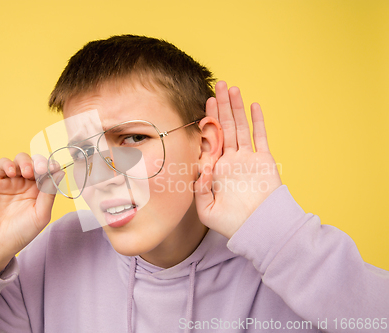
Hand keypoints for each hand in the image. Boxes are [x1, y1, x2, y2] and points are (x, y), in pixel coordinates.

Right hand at [0, 153, 57, 274]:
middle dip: (40, 162)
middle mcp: (26, 184)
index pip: (48, 172)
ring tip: (27, 172)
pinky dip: (8, 163)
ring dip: (26, 161)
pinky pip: (1, 164)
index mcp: (39, 192)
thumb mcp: (40, 215)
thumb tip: (60, 172)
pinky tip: (12, 173)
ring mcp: (10, 181)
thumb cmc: (19, 233)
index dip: (52, 167)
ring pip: (20, 160)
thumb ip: (49, 193)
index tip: (55, 167)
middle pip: (35, 163)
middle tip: (41, 169)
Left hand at [194, 81, 281, 238]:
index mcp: (216, 169)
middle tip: (217, 86)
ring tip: (231, 88)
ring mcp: (247, 159)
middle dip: (220, 107)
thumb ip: (199, 189)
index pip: (210, 139)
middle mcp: (231, 160)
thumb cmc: (232, 224)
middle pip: (224, 127)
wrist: (259, 229)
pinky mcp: (264, 160)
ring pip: (240, 127)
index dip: (208, 121)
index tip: (204, 104)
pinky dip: (257, 121)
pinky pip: (260, 137)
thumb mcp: (206, 209)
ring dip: (235, 107)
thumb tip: (201, 167)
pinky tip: (253, 105)